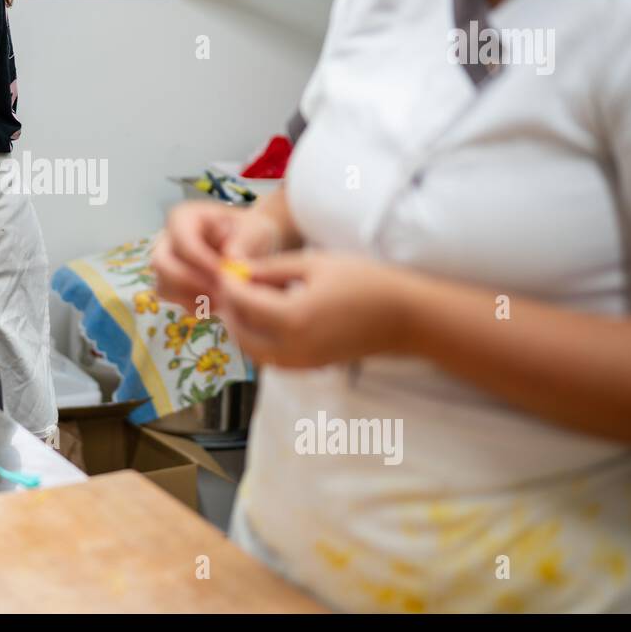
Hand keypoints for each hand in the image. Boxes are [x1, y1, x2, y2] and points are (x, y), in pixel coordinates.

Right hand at [151, 201, 283, 314]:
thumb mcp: (255, 230)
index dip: (202, 261)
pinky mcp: (169, 283)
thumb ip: (245, 242)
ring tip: (223, 298)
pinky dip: (194, 305)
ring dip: (193, 297)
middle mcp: (166, 239)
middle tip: (221, 292)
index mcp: (183, 217)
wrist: (248, 247)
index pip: (183, 241)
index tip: (226, 274)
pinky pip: (172, 300)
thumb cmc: (250, 233)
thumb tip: (231, 260)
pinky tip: (218, 302)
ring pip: (164, 286)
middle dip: (191, 282)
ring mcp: (165, 263)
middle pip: (162, 264)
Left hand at [217, 251, 417, 367]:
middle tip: (230, 285)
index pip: (242, 302)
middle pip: (240, 333)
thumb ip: (271, 269)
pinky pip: (271, 358)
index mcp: (292, 318)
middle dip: (230, 309)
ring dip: (242, 327)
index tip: (225, 268)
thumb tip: (240, 270)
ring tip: (245, 300)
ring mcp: (302, 362)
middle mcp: (293, 347)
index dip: (228, 284)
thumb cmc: (366, 282)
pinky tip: (266, 317)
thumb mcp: (314, 264)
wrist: (405, 317)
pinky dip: (259, 340)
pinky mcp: (310, 367)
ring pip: (252, 351)